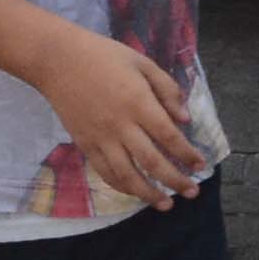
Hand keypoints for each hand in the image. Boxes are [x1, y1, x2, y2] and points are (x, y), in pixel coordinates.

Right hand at [41, 30, 202, 209]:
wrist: (57, 60)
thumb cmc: (103, 56)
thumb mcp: (141, 62)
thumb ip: (166, 89)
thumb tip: (185, 119)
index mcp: (138, 102)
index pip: (169, 137)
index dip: (187, 154)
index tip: (200, 165)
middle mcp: (121, 125)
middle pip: (152, 162)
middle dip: (175, 181)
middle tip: (192, 193)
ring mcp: (100, 138)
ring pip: (127, 175)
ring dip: (149, 194)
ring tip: (166, 204)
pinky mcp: (84, 144)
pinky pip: (105, 172)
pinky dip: (122, 186)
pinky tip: (135, 192)